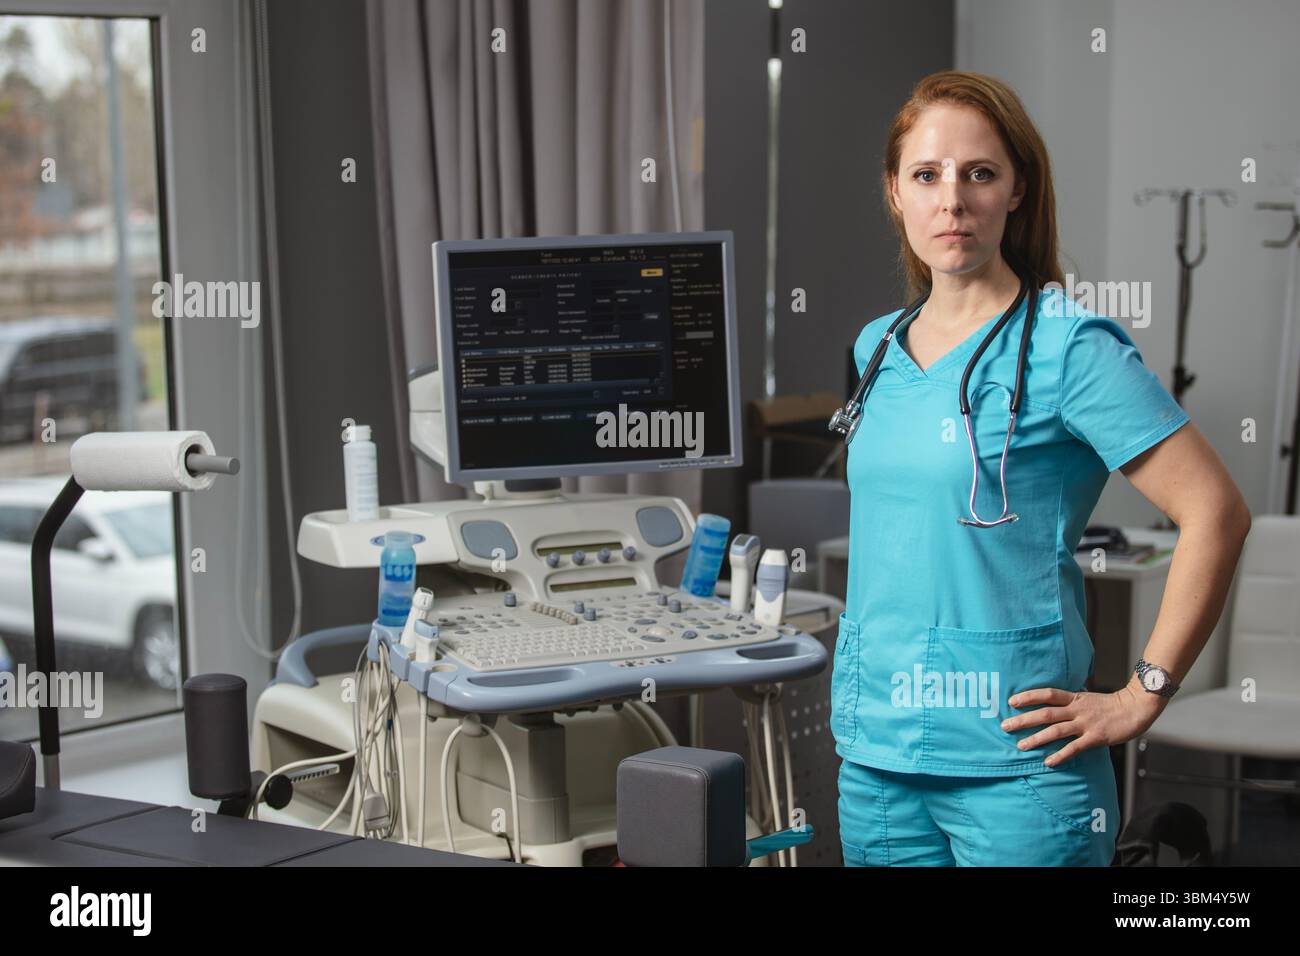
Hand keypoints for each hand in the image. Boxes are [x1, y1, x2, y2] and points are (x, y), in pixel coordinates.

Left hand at [1001, 679, 1165, 767]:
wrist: (1137, 707)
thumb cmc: (1112, 705)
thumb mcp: (1088, 699)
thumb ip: (1072, 702)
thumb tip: (1054, 704)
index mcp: (1075, 698)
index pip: (1047, 694)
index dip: (1029, 696)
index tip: (1011, 701)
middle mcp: (1077, 710)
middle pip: (1046, 713)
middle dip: (1024, 719)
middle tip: (1005, 726)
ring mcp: (1086, 723)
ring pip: (1056, 730)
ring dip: (1037, 738)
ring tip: (1021, 746)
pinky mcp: (1096, 737)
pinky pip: (1075, 747)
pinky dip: (1061, 754)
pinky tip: (1048, 762)